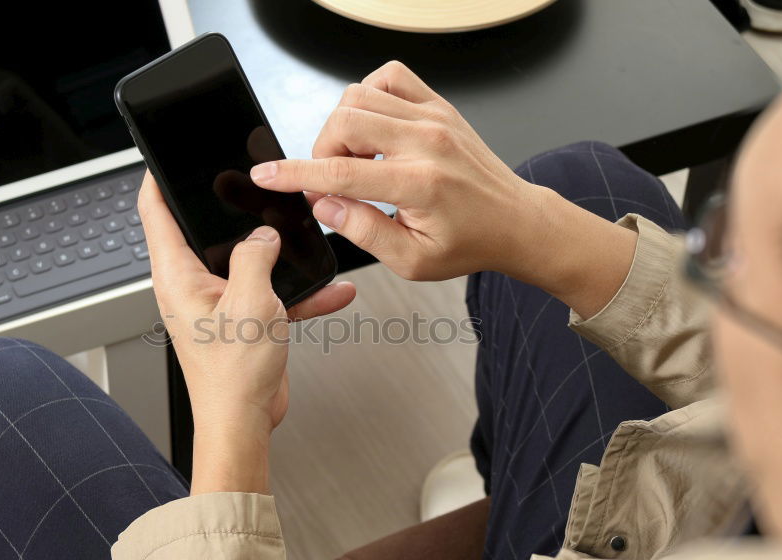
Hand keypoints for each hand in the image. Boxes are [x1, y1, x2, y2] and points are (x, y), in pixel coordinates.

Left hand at [138, 173, 355, 493]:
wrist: (244, 422)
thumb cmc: (232, 375)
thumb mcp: (249, 301)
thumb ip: (257, 256)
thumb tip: (264, 236)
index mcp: (177, 275)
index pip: (156, 212)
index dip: (158, 178)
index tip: (165, 154)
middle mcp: (192, 285)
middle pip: (205, 231)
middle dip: (231, 209)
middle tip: (251, 185)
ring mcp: (218, 302)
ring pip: (247, 260)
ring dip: (277, 253)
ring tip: (301, 235)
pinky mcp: (243, 320)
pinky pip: (272, 294)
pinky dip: (300, 292)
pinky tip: (332, 289)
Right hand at [250, 61, 637, 316]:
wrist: (515, 222)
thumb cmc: (468, 243)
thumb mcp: (411, 259)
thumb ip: (362, 230)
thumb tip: (323, 205)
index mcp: (419, 184)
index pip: (340, 173)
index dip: (294, 174)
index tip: (267, 174)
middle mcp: (426, 142)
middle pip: (345, 121)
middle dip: (322, 152)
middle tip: (332, 182)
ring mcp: (434, 117)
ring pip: (360, 95)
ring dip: (342, 127)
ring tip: (355, 161)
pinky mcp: (439, 106)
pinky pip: (389, 77)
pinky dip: (368, 97)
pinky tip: (373, 130)